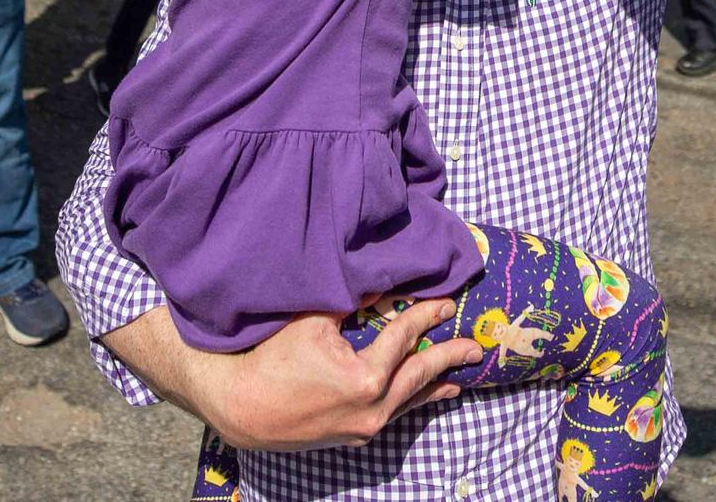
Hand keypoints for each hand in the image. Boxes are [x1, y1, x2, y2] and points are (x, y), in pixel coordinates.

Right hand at [187, 301, 478, 452]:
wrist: (240, 408)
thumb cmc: (272, 358)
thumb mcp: (313, 320)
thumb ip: (353, 300)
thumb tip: (383, 278)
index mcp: (365, 378)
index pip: (404, 338)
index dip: (426, 315)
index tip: (446, 303)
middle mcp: (372, 408)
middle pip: (419, 375)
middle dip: (448, 357)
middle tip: (474, 347)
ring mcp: (363, 427)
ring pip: (409, 401)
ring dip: (435, 386)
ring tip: (460, 377)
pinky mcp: (352, 436)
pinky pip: (392, 415)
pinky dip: (411, 402)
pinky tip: (424, 399)